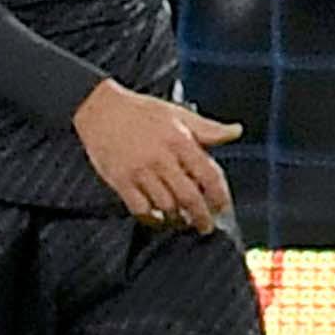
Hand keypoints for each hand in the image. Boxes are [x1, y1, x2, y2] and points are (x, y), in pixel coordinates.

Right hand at [74, 79, 241, 233]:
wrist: (98, 109)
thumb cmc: (138, 110)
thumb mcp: (178, 113)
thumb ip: (208, 128)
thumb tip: (235, 132)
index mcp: (179, 141)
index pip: (209, 175)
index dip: (220, 196)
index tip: (223, 207)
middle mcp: (161, 159)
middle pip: (189, 197)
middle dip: (201, 216)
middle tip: (205, 225)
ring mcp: (139, 171)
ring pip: (166, 205)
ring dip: (177, 218)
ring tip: (182, 221)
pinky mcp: (120, 180)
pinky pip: (140, 207)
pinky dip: (151, 217)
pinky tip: (157, 217)